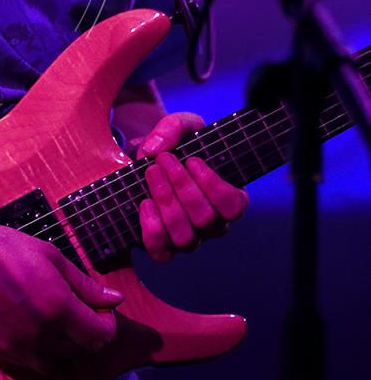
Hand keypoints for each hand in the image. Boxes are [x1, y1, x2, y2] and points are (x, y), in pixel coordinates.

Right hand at [0, 217, 123, 373]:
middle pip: (83, 352)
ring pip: (59, 365)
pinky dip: (42, 354)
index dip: (107, 324)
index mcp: (58, 306)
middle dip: (89, 335)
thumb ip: (83, 282)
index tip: (100, 310)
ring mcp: (19, 348)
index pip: (101, 335)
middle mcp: (42, 334)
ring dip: (67, 349)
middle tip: (80, 313)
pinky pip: (33, 365)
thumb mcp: (46, 254)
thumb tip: (115, 299)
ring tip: (57, 324)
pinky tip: (33, 328)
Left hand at [135, 113, 248, 262]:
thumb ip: (173, 128)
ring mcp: (189, 238)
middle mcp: (212, 225)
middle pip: (206, 219)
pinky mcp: (164, 247)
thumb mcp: (179, 127)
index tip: (192, 159)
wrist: (150, 164)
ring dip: (166, 203)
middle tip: (164, 160)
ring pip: (185, 238)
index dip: (212, 185)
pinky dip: (152, 228)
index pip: (234, 206)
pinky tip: (145, 202)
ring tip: (152, 173)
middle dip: (182, 186)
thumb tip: (154, 150)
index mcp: (227, 199)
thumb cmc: (175, 146)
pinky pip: (162, 252)